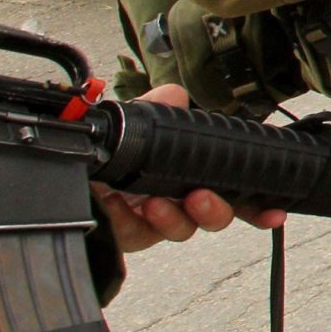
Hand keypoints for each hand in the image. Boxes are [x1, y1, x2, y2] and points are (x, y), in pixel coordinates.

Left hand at [89, 86, 290, 253]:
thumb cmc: (97, 151)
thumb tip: (175, 95)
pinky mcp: (126, 234)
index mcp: (183, 168)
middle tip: (204, 198)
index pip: (227, 184)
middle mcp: (173, 195)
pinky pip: (141, 236)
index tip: (275, 210)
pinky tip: (136, 208)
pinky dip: (140, 222)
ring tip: (166, 204)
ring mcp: (150, 218)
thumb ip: (153, 109)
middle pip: (214, 215)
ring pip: (183, 230)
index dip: (255, 202)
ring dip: (180, 218)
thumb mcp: (129, 123)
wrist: (55, 175)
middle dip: (218, 210)